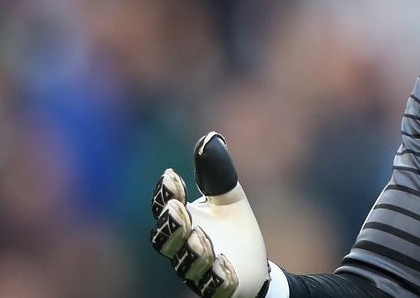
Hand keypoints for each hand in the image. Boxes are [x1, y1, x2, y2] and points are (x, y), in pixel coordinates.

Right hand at [150, 132, 270, 297]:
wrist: (254, 267)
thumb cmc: (234, 230)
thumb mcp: (230, 199)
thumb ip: (217, 174)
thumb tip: (211, 137)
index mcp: (184, 222)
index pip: (166, 207)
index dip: (165, 194)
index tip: (171, 176)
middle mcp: (184, 248)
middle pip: (167, 239)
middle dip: (172, 225)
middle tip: (178, 209)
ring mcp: (200, 270)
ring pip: (188, 265)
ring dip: (193, 251)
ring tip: (200, 237)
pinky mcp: (220, 289)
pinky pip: (215, 287)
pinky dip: (218, 276)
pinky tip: (226, 263)